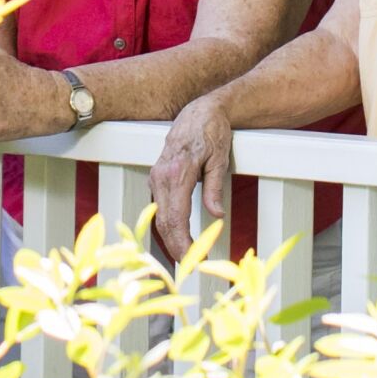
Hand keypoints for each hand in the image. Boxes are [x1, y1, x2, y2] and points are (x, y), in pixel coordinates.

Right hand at [149, 96, 232, 260]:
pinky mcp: (156, 177)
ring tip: (186, 257)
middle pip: (164, 221)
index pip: (176, 217)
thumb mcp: (219, 160)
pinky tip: (176, 238)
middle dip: (175, 247)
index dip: (183, 242)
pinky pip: (159, 207)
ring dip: (170, 239)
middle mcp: (161, 176)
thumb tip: (216, 215)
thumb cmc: (212, 132)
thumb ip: (214, 188)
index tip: (193, 259)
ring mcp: (156, 176)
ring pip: (159, 216)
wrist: (200, 111)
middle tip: (191, 266)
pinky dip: (166, 225)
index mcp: (177, 173)